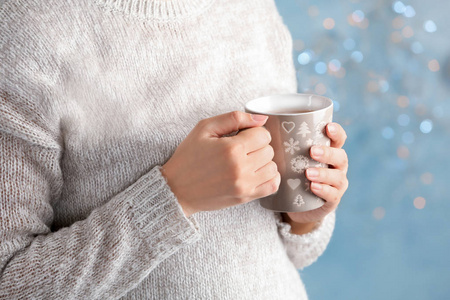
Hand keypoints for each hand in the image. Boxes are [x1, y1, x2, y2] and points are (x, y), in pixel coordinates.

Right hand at [161, 111, 280, 216]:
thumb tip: (262, 118)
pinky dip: (270, 177)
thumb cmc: (189, 156)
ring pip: (273, 167)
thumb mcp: (205, 128)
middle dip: (258, 146)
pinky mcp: (245, 197)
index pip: (263, 135)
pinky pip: (272, 186)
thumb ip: (234, 118)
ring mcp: (244, 185)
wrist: (176, 189)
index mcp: (231, 148)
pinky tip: (257, 173)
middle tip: (242, 149)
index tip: (243, 136)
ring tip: (247, 161)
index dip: (254, 132)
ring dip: (263, 162)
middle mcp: (240, 168)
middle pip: (269, 150)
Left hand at [284, 122, 347, 226]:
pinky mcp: (332, 200)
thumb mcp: (290, 157)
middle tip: (312, 151)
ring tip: (308, 173)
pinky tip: (313, 187)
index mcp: (329, 151)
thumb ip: (282, 141)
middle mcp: (337, 166)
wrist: (297, 204)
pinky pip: (332, 195)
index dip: (336, 132)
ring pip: (338, 177)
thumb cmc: (293, 173)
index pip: (339, 139)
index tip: (328, 127)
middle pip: (340, 156)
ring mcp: (337, 184)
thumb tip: (262, 120)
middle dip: (328, 153)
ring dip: (323, 174)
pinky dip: (324, 191)